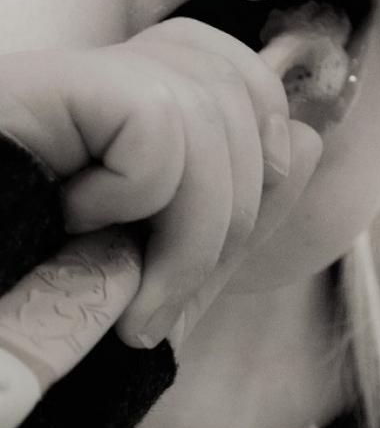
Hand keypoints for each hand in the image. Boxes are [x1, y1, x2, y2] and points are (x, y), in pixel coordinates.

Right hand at [0, 18, 322, 351]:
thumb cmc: (16, 356)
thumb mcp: (141, 292)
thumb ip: (220, 220)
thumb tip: (303, 138)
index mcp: (102, 132)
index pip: (226, 71)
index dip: (256, 155)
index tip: (201, 259)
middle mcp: (72, 93)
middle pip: (232, 80)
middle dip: (236, 212)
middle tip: (159, 302)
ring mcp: (44, 87)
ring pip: (207, 97)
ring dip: (193, 226)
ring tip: (126, 297)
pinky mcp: (23, 91)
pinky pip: (159, 120)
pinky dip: (145, 201)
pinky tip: (77, 236)